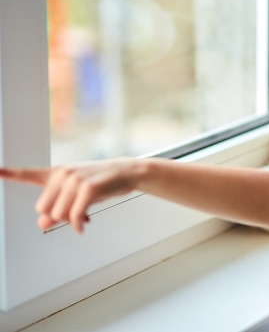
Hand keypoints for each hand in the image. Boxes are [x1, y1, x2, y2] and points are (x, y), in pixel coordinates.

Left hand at [0, 158, 139, 233]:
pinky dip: (78, 224)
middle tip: (74, 214)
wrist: (126, 172)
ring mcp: (75, 179)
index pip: (28, 174)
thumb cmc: (101, 183)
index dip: (10, 173)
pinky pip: (74, 215)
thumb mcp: (76, 196)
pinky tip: (84, 225)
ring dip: (71, 221)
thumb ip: (56, 209)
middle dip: (58, 216)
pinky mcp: (88, 188)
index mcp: (56, 173)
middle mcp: (63, 174)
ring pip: (58, 214)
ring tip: (84, 215)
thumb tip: (42, 224)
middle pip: (43, 208)